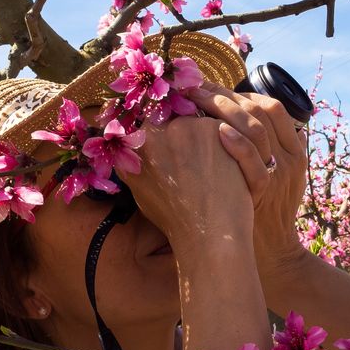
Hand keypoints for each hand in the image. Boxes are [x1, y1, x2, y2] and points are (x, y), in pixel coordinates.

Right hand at [122, 114, 253, 252]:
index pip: (149, 120)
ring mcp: (187, 126)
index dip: (164, 131)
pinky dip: (225, 141)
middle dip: (184, 133)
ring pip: (197, 120)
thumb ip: (130, 160)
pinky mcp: (215, 128)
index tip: (176, 145)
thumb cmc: (176, 218)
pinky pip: (219, 126)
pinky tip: (224, 165)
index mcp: (137, 144)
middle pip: (173, 117)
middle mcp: (158, 129)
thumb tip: (124, 140)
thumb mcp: (139, 189)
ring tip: (210, 167)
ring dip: (204, 136)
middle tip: (195, 160)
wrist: (210, 231)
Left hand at [187, 82, 308, 278]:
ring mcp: (278, 174)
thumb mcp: (270, 178)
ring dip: (224, 109)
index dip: (238, 93)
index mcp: (293, 150)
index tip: (209, 86)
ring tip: (193, 101)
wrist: (269, 255)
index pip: (270, 106)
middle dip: (224, 95)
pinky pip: (255, 161)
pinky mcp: (264, 191)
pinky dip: (237, 144)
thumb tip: (225, 119)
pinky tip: (216, 132)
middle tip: (192, 88)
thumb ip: (258, 150)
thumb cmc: (259, 213)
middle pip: (260, 110)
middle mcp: (289, 158)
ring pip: (257, 127)